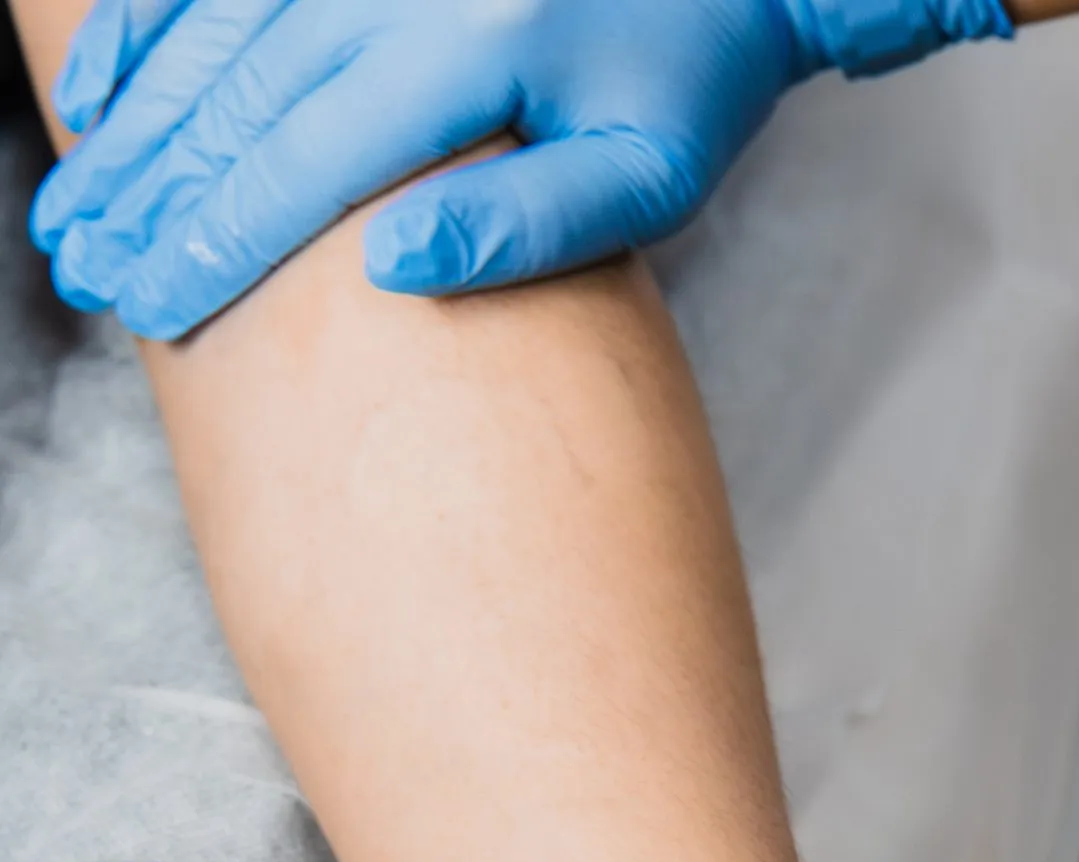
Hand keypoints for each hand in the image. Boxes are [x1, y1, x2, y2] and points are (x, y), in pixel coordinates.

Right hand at [31, 0, 1015, 339]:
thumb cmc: (697, 80)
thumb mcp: (647, 178)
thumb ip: (528, 227)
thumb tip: (391, 269)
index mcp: (469, 51)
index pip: (305, 164)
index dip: (215, 241)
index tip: (149, 308)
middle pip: (237, 94)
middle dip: (147, 188)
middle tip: (80, 266)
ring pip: (218, 25)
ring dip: (136, 113)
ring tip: (76, 198)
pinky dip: (162, 16)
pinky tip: (109, 75)